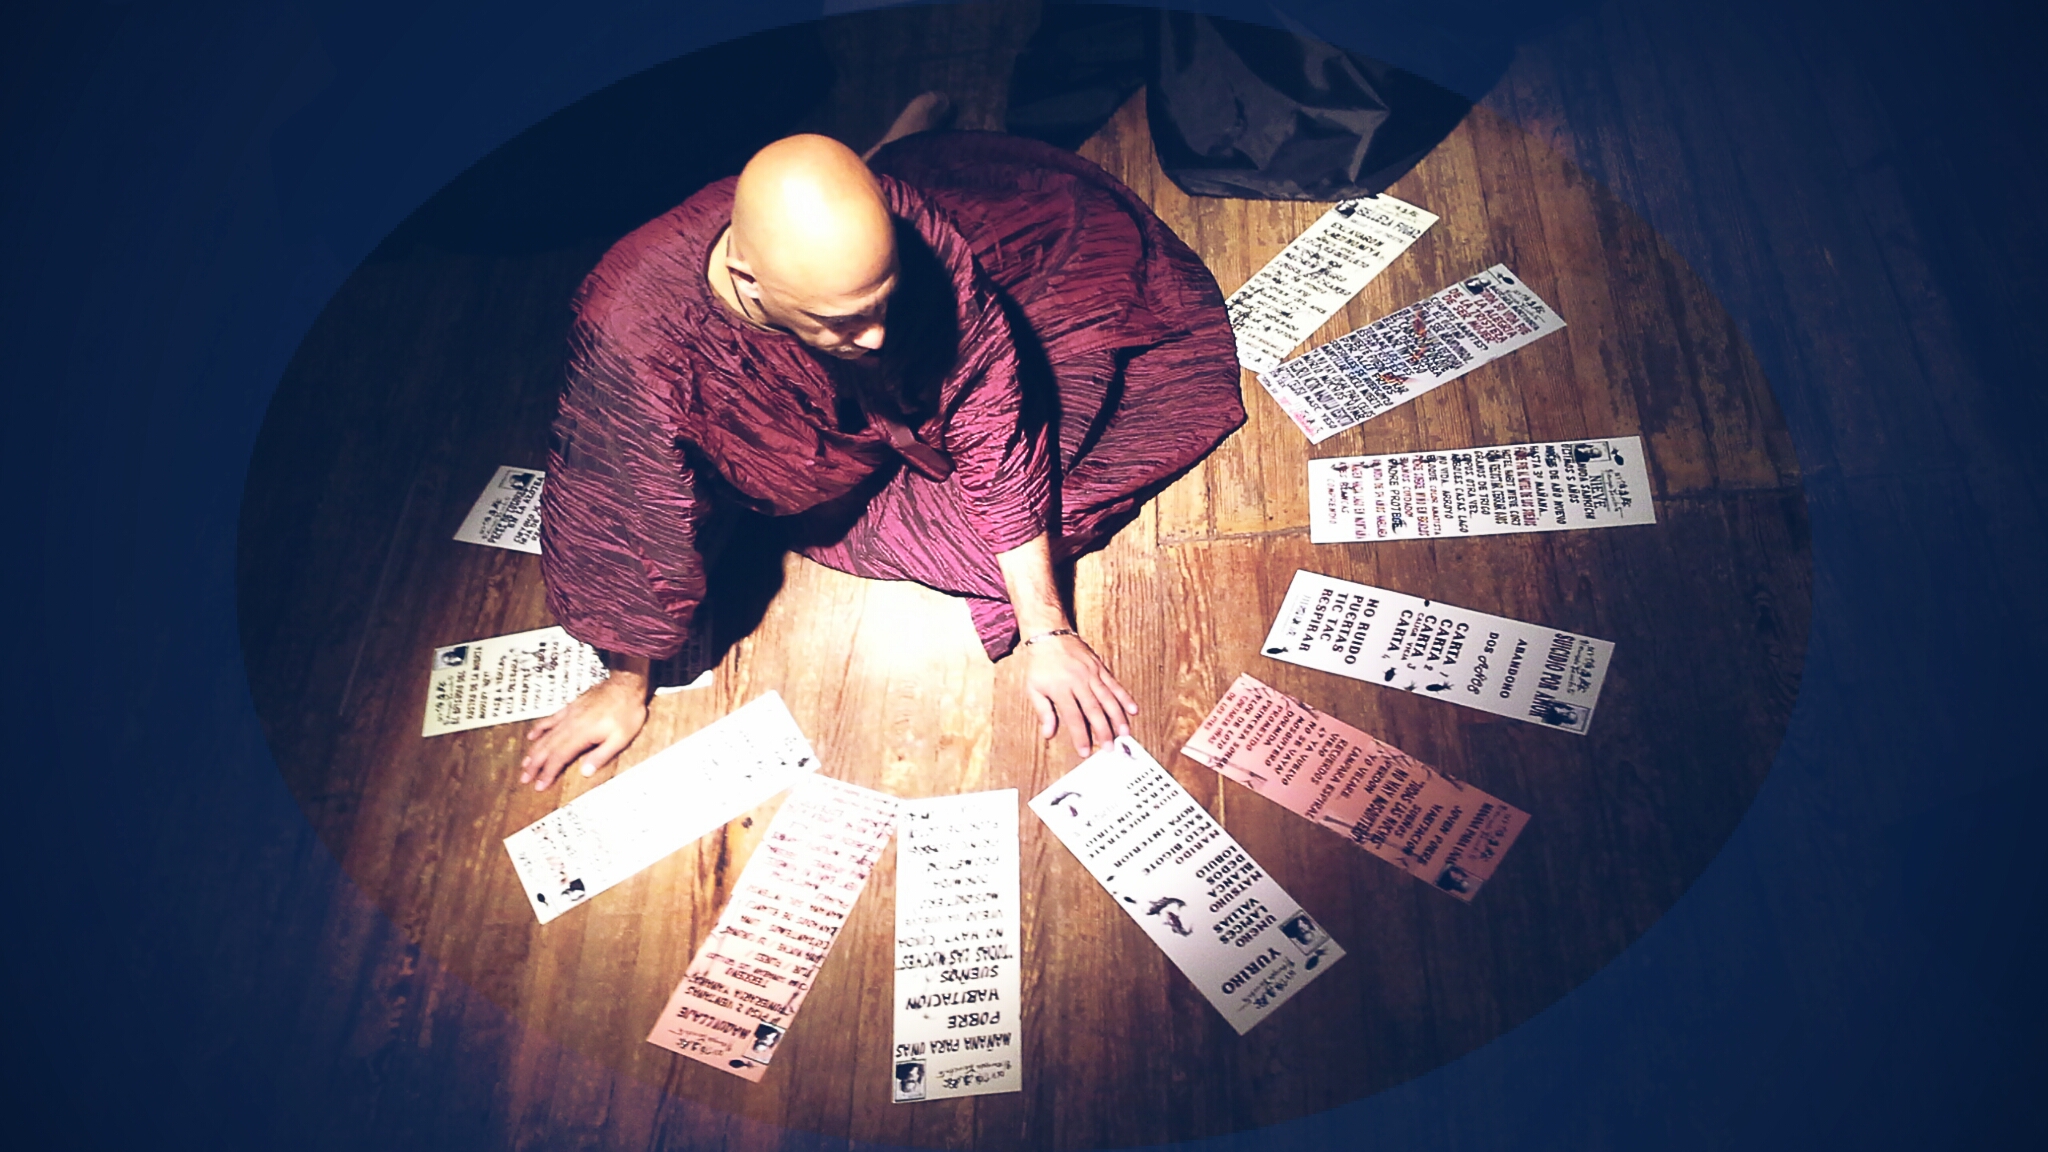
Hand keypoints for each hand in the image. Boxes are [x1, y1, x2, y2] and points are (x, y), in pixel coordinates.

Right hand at [519, 672, 648, 790]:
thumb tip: (585, 772)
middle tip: (524, 779)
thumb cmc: (627, 711)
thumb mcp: (621, 738)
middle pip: (547, 748)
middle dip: (535, 765)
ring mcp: (568, 715)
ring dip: (534, 751)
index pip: (559, 758)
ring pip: (545, 736)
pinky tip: (531, 736)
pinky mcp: (570, 708)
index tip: (539, 786)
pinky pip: (549, 720)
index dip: (548, 773)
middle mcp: (570, 725)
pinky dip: (538, 729)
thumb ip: (601, 755)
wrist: (625, 684)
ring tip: (524, 764)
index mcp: (581, 734)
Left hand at [1023, 632, 1137, 754]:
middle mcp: (1079, 682)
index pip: (1073, 717)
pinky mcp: (1100, 668)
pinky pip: (1115, 684)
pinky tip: (1133, 709)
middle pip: (1094, 710)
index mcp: (1061, 689)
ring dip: (1118, 717)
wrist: (1049, 635)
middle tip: (1110, 748)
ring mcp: (1092, 674)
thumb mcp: (1034, 688)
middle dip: (1103, 731)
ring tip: (1125, 733)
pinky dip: (1125, 698)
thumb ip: (1043, 712)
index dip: (1080, 736)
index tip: (1085, 751)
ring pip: (1108, 699)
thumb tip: (1048, 734)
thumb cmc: (1040, 664)